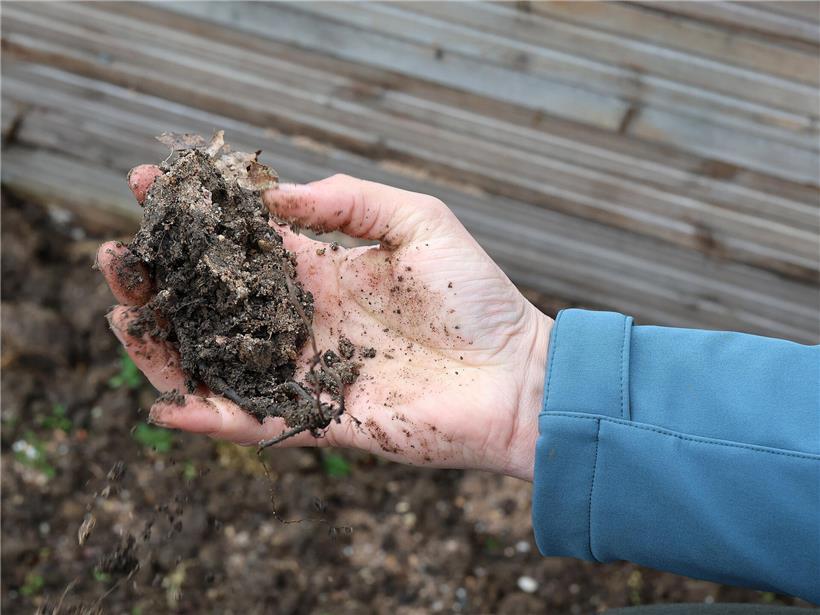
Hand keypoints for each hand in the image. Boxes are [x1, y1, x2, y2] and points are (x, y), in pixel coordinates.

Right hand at [99, 169, 551, 480]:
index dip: (196, 217)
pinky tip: (164, 400)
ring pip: (216, 361)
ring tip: (124, 313)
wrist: (515, 375)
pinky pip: (250, 420)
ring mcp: (307, 371)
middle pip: (213, 303)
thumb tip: (276, 199)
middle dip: (161, 279)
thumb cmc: (478, 297)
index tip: (148, 185)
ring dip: (164, 344)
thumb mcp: (418, 222)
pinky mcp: (318, 420)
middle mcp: (304, 322)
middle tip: (117, 254)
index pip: (243, 245)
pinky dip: (205, 416)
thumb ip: (349, 201)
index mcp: (323, 273)